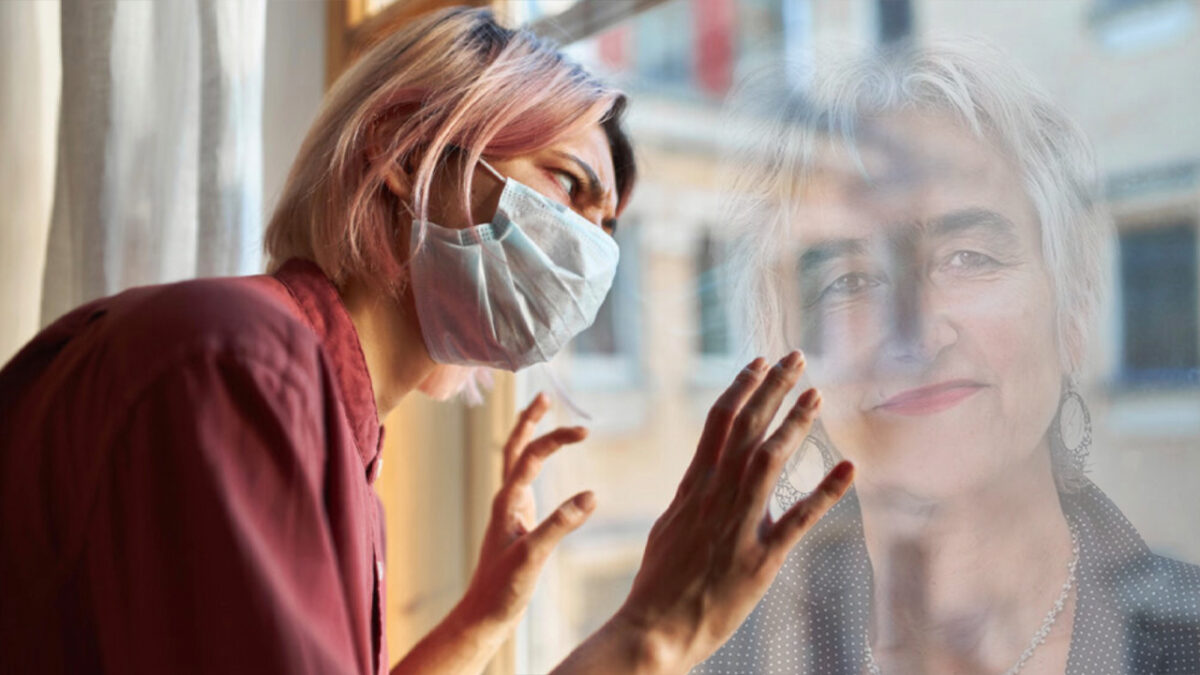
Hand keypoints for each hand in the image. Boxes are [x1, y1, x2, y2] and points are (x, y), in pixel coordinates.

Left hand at [458, 392, 594, 631]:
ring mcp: (510, 510)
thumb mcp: (533, 556)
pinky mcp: (517, 523)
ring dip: (529, 436)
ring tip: (543, 416)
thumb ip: (560, 524)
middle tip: (545, 395)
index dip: (555, 439)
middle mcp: (505, 500)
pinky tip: (543, 462)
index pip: (530, 457)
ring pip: (517, 462)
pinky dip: (535, 462)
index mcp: (506, 502)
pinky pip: (525, 481)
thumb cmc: (502, 589)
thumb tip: (592, 495)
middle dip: (529, 421)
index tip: (585, 432)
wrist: (483, 616)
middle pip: (514, 448)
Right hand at [555, 352, 854, 673]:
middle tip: (795, 356)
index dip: (742, 388)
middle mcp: (714, 497)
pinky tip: (848, 470)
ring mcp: (737, 526)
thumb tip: (705, 476)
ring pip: (767, 460)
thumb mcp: (670, 526)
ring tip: (817, 394)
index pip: (719, 423)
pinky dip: (824, 493)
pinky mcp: (759, 559)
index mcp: (693, 487)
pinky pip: (797, 520)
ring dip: (794, 423)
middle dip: (772, 387)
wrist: (654, 629)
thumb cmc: (659, 583)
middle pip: (744, 428)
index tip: (759, 362)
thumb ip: (693, 497)